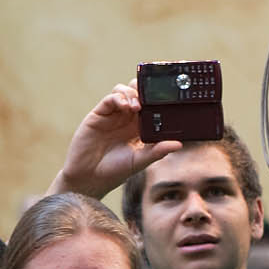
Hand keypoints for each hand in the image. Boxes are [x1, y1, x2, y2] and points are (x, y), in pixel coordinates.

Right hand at [49, 83, 181, 198]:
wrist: (90, 178)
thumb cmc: (115, 171)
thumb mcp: (140, 161)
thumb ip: (157, 151)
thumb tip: (178, 144)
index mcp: (139, 127)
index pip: (150, 105)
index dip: (158, 99)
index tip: (169, 96)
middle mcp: (126, 118)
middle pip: (137, 93)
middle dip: (145, 90)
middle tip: (152, 95)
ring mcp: (112, 115)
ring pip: (124, 91)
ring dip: (133, 94)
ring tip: (137, 106)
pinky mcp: (98, 114)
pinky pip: (110, 99)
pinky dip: (119, 98)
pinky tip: (125, 106)